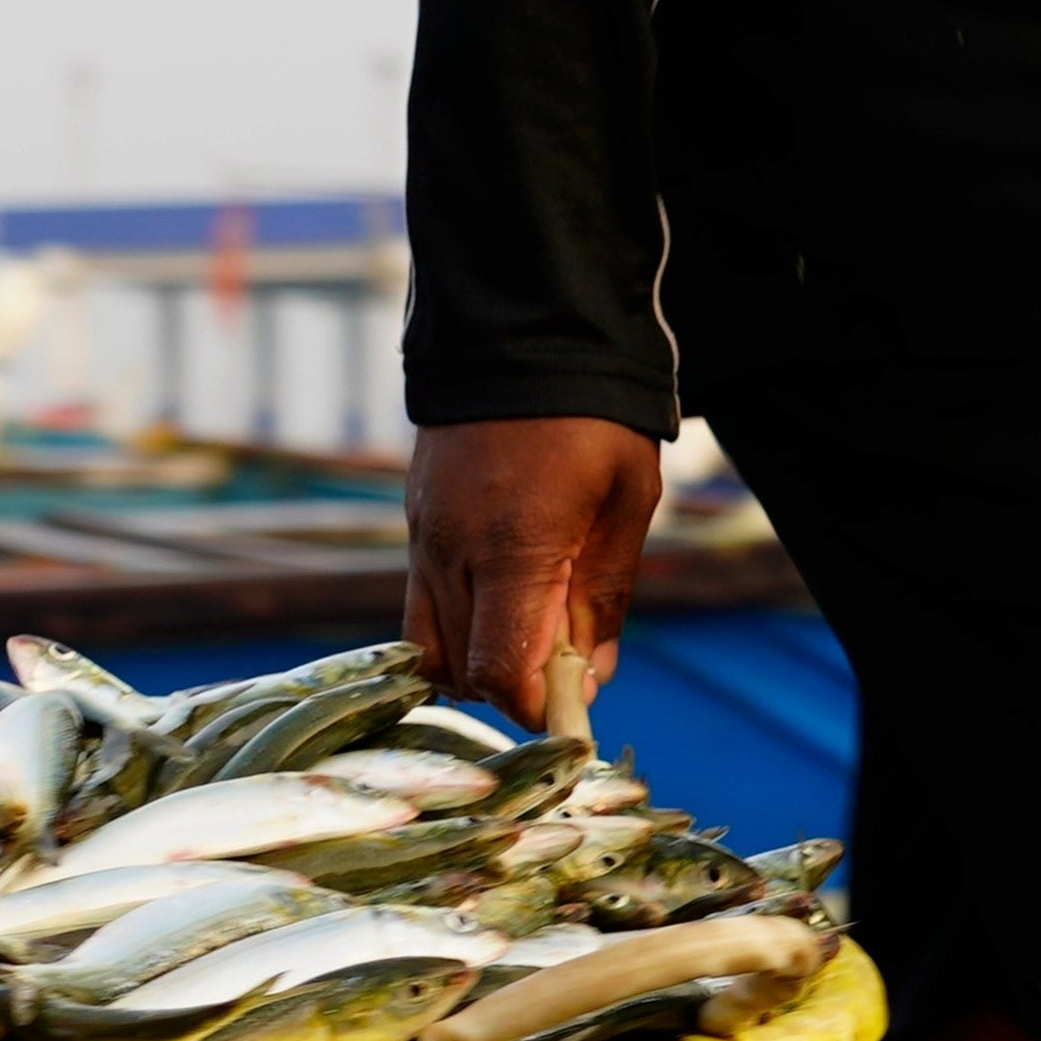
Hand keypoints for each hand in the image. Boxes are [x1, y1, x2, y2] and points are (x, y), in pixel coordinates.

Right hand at [406, 414, 658, 726]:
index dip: (533, 705)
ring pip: (428, 646)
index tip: (568, 709)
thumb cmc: (592, 418)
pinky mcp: (414, 526)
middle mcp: (452, 553)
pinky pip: (420, 606)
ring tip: (525, 642)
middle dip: (510, 688)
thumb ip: (605, 596)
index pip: (499, 670)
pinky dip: (454, 628)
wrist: (523, 332)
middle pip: (462, 669)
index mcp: (512, 550)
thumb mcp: (625, 503)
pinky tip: (498, 608)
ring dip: (474, 664)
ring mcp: (423, 539)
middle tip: (559, 674)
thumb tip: (592, 678)